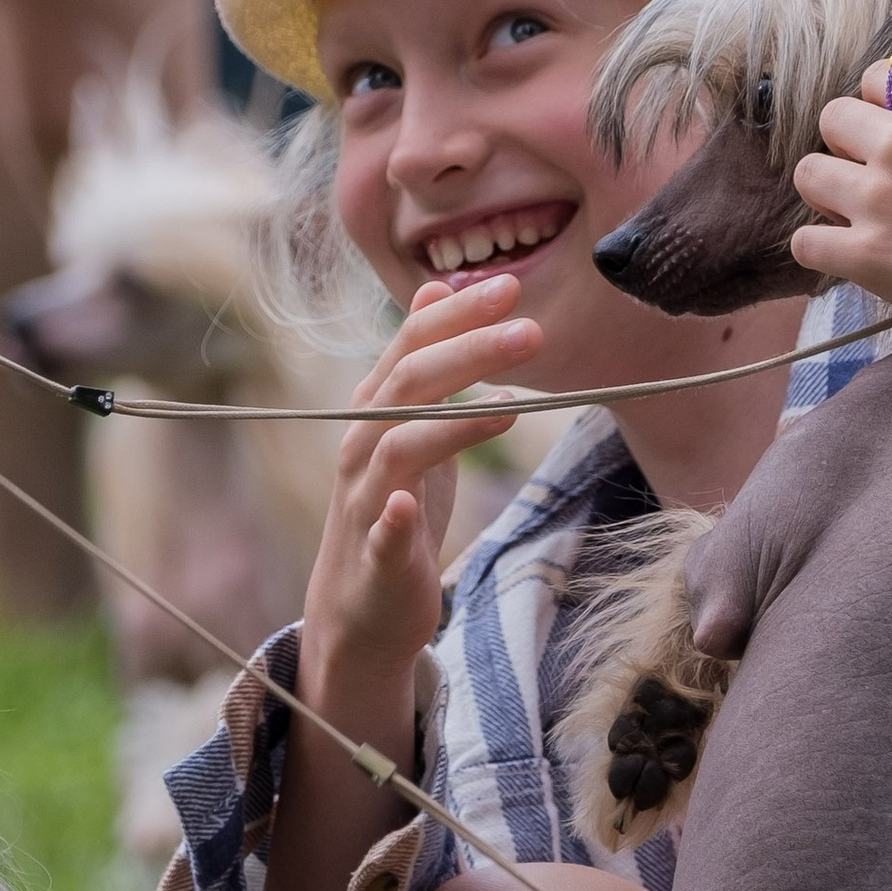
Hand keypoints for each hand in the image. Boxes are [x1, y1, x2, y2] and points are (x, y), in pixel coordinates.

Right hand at [298, 274, 542, 692]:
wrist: (361, 604)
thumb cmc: (395, 507)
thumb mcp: (410, 425)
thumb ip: (422, 362)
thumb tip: (435, 289)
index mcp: (376, 411)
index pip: (412, 345)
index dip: (457, 315)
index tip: (510, 286)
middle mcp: (362, 446)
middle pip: (409, 385)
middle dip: (469, 352)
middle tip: (531, 332)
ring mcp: (367, 503)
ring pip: (397, 449)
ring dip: (453, 425)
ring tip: (512, 407)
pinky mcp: (377, 559)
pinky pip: (379, 535)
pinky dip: (391, 520)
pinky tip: (406, 506)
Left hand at [787, 58, 891, 372]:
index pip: (878, 78)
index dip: (885, 105)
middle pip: (832, 118)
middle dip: (847, 145)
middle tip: (874, 176)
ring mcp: (879, 199)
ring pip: (808, 174)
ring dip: (827, 192)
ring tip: (854, 215)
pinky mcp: (867, 256)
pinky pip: (805, 242)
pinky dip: (819, 250)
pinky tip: (849, 256)